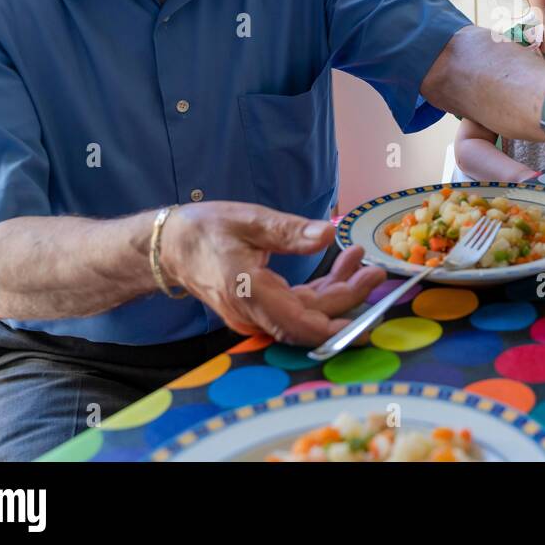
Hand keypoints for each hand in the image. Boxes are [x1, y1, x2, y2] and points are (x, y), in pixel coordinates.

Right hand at [158, 202, 386, 345]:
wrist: (169, 246)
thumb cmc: (205, 229)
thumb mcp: (249, 219)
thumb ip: (290, 231)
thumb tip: (329, 234)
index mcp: (246, 290)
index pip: (299, 322)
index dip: (336, 325)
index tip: (368, 314)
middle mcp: (250, 312)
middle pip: (308, 318)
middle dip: (347, 297)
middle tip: (375, 271)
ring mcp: (253, 315)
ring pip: (304, 313)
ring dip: (336, 290)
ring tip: (360, 260)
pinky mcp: (258, 310)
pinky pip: (295, 308)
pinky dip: (319, 291)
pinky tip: (340, 268)